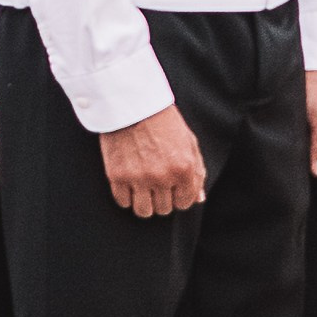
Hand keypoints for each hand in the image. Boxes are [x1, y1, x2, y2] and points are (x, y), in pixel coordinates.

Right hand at [101, 104, 206, 218]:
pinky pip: (123, 202)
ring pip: (144, 211)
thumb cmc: (164, 122)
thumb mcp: (189, 142)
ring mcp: (139, 178)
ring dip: (145, 203)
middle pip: (164, 209)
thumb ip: (197, 172)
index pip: (185, 203)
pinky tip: (130, 182)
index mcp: (184, 168)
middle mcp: (162, 177)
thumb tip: (198, 198)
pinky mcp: (117, 176)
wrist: (133, 105)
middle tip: (157, 184)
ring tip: (143, 188)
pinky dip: (126, 196)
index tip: (173, 189)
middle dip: (162, 199)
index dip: (180, 197)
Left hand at [306, 72, 316, 179]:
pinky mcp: (312, 139)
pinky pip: (306, 153)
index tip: (304, 148)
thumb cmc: (316, 91)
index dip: (315, 162)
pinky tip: (295, 137)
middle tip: (301, 140)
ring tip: (297, 135)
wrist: (306, 74)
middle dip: (310, 160)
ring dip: (303, 154)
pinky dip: (298, 149)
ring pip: (313, 160)